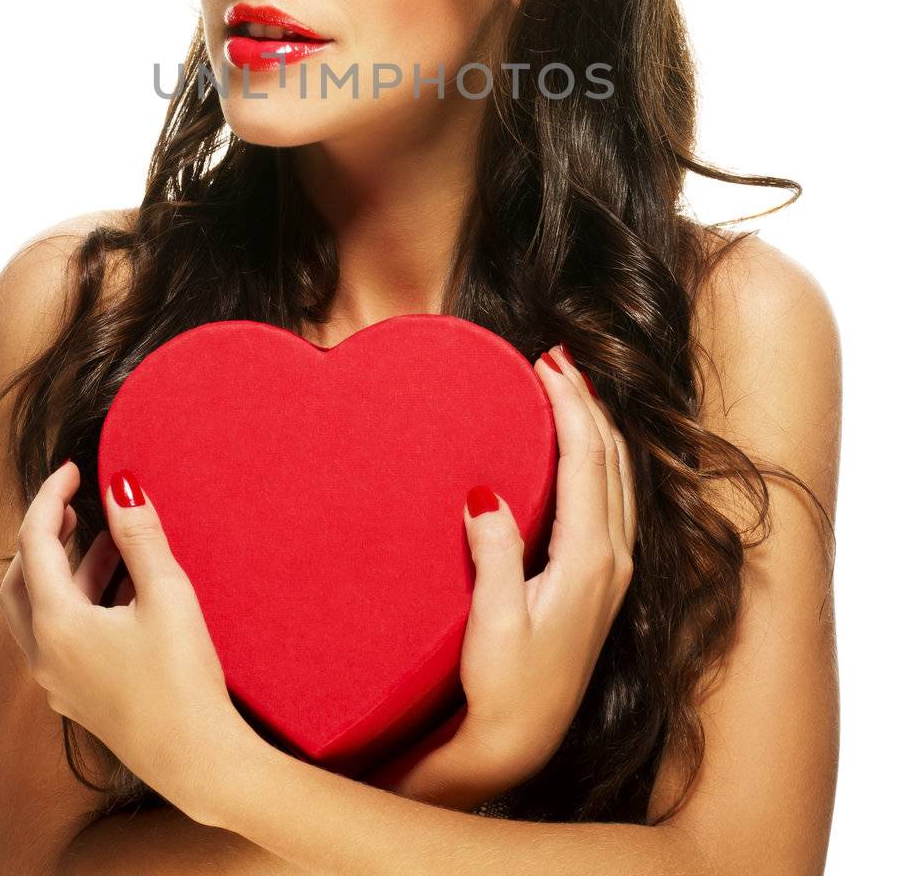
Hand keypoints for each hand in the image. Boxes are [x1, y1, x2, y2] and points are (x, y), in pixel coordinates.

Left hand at [0, 460, 257, 824]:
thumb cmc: (182, 679)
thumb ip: (139, 536)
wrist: (199, 760)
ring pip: (43, 613)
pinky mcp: (82, 698)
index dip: (51, 497)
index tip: (73, 468)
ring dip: (69, 570)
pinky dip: (82, 603)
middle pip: (21, 582)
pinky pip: (64, 638)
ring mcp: (61, 683)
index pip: (35, 544)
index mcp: (57, 626)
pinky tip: (124, 592)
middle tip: (73, 504)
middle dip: (45, 536)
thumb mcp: (166, 594)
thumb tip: (120, 485)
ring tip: (110, 541)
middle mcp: (46, 657)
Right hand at [455, 343, 637, 786]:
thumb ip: (494, 554)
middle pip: (611, 458)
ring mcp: (612, 572)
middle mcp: (613, 560)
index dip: (571, 404)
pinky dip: (598, 458)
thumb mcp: (491, 623)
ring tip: (569, 387)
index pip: (588, 460)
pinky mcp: (600, 583)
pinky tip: (580, 451)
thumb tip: (484, 492)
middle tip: (555, 357)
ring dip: (596, 426)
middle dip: (587, 401)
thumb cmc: (504, 691)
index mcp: (591, 560)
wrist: (521, 746)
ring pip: (617, 476)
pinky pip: (611, 498)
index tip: (547, 362)